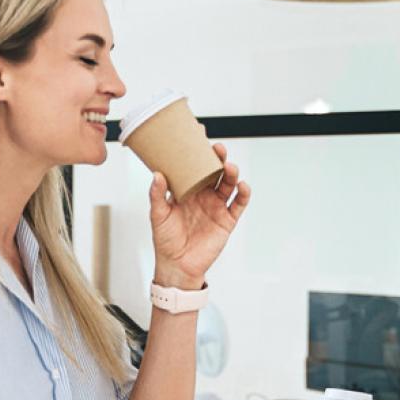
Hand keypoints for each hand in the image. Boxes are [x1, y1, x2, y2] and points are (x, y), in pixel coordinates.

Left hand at [146, 144, 251, 288]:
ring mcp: (217, 206)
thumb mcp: (158, 216)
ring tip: (229, 167)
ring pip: (228, 184)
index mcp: (187, 189)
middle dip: (218, 158)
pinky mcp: (227, 220)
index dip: (198, 151)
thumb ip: (157, 196)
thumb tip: (157, 174)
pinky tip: (242, 186)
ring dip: (231, 173)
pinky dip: (243, 194)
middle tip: (217, 149)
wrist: (177, 265)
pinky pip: (238, 204)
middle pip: (215, 171)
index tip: (200, 134)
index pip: (194, 165)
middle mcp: (204, 194)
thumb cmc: (165, 240)